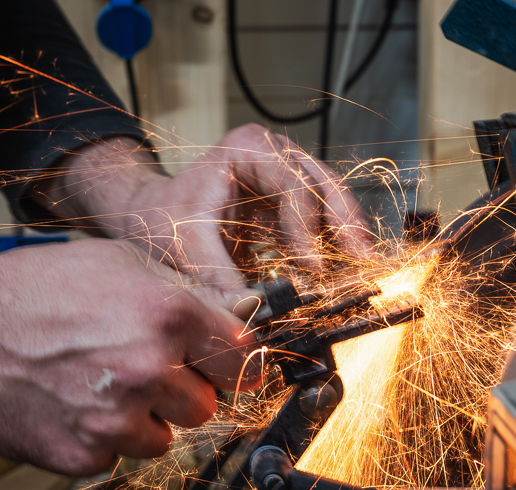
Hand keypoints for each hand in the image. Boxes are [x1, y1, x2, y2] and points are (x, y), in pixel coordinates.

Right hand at [0, 239, 258, 475]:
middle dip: (180, 392)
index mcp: (168, 316)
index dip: (232, 366)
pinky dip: (99, 439)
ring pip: (163, 438)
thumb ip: (187, 296)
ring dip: (141, 420)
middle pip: (205, 406)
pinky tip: (69, 404)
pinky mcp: (82, 455)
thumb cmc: (34, 288)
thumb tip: (236, 319)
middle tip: (137, 369)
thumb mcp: (122, 263)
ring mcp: (115, 419)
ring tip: (96, 384)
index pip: (243, 361)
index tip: (224, 370)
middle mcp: (148, 369)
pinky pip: (115, 457)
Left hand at [36, 124, 374, 301]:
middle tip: (363, 262)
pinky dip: (334, 249)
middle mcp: (275, 155)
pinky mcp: (292, 206)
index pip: (293, 183)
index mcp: (248, 148)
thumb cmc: (162, 221)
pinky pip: (323, 224)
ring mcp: (288, 177)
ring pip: (333, 202)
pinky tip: (345, 277)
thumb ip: (219, 279)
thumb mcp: (186, 248)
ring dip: (348, 238)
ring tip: (364, 272)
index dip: (308, 226)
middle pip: (325, 185)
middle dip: (347, 225)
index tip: (314, 268)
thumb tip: (251, 315)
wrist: (151, 219)